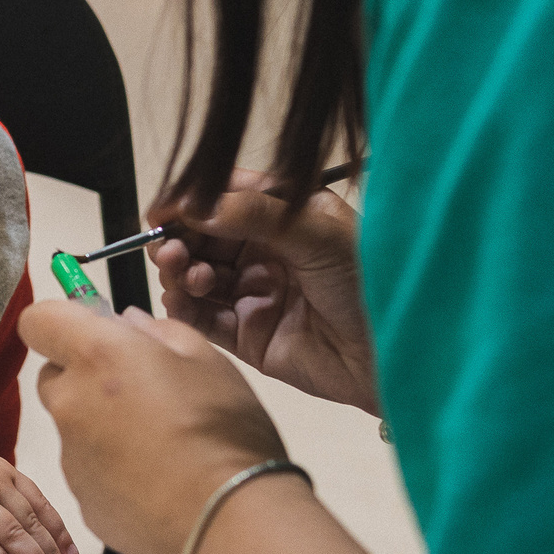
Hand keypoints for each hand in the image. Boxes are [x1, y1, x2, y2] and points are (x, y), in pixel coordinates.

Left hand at [22, 301, 288, 553]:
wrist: (230, 520)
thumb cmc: (224, 435)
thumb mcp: (205, 359)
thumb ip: (156, 331)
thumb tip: (128, 323)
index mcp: (97, 356)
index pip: (39, 320)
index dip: (62, 321)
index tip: (87, 328)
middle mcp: (71, 403)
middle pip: (55, 376)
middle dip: (86, 376)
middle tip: (139, 389)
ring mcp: (71, 456)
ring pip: (75, 426)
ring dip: (103, 425)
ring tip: (160, 441)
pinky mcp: (82, 499)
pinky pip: (89, 470)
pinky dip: (112, 468)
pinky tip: (157, 475)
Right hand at [148, 173, 379, 414]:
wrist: (393, 355)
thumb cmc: (366, 280)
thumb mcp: (316, 230)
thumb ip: (253, 213)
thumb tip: (194, 204)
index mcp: (286, 215)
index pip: (226, 198)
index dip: (190, 202)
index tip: (160, 211)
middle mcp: (266, 250)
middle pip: (203, 237)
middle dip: (180, 239)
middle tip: (168, 248)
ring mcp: (254, 293)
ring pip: (198, 276)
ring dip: (181, 271)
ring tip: (185, 271)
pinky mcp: (247, 335)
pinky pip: (203, 317)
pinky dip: (184, 307)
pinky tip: (180, 298)